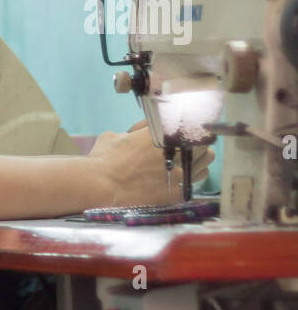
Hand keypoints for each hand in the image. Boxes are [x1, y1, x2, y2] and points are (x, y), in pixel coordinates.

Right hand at [88, 121, 213, 206]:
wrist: (101, 186)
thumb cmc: (103, 159)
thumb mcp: (114, 136)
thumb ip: (132, 131)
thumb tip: (141, 129)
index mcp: (160, 131)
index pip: (187, 119)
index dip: (189, 120)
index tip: (188, 121)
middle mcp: (174, 149)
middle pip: (202, 138)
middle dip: (196, 138)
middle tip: (189, 140)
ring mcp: (179, 170)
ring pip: (207, 158)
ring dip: (200, 155)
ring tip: (191, 157)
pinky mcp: (178, 190)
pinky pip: (199, 178)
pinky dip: (194, 174)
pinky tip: (186, 173)